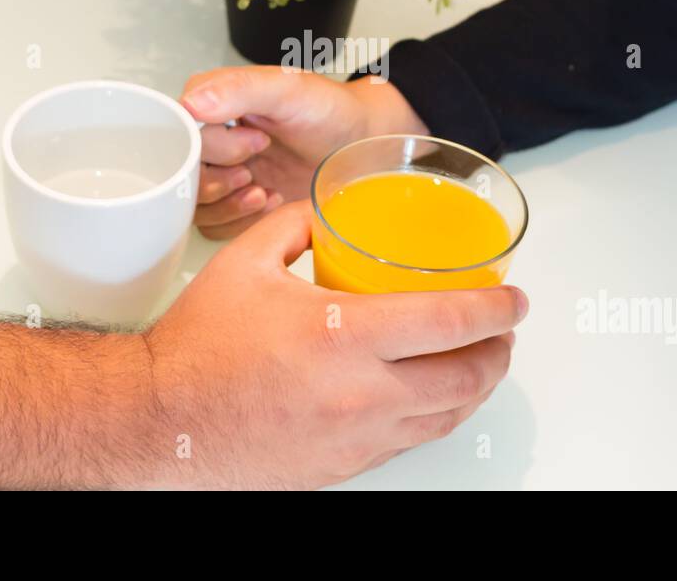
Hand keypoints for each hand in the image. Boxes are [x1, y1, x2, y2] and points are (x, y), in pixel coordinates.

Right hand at [144, 202, 526, 488]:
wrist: (161, 419)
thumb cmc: (197, 345)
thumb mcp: (246, 261)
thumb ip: (296, 225)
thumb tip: (328, 211)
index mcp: (342, 334)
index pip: (450, 322)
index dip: (497, 309)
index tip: (515, 299)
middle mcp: (360, 393)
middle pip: (465, 377)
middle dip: (500, 352)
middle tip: (505, 332)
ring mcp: (356, 437)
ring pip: (446, 417)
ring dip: (476, 388)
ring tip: (481, 363)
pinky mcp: (344, 465)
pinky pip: (409, 441)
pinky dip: (434, 416)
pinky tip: (431, 396)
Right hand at [181, 65, 427, 237]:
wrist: (361, 146)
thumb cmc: (329, 111)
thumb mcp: (289, 89)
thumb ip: (240, 88)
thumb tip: (191, 102)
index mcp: (213, 105)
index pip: (178, 133)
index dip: (211, 146)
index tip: (254, 143)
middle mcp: (212, 141)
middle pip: (180, 173)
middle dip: (219, 178)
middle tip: (255, 172)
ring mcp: (223, 174)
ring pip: (192, 204)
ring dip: (226, 204)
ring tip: (262, 192)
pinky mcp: (236, 205)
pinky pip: (213, 227)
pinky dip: (237, 222)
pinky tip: (269, 205)